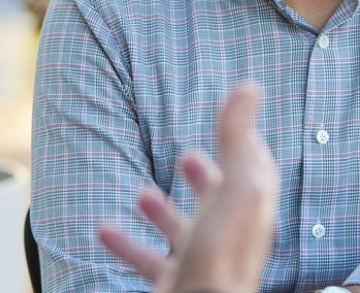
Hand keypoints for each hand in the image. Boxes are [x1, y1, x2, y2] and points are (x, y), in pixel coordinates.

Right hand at [99, 86, 278, 292]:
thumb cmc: (221, 253)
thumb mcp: (235, 183)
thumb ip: (237, 136)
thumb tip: (250, 86)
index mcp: (252, 205)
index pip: (254, 166)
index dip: (243, 143)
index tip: (231, 125)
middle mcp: (231, 231)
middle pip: (220, 198)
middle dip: (204, 176)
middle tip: (188, 157)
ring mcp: (205, 259)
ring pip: (184, 229)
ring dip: (162, 211)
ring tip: (141, 193)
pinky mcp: (178, 281)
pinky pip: (150, 260)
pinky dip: (128, 244)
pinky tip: (105, 232)